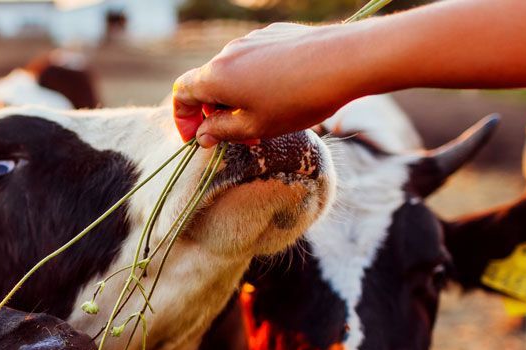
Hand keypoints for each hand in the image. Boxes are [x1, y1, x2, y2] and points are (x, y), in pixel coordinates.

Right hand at [172, 23, 366, 145]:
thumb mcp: (256, 127)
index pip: (181, 93)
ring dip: (238, 98)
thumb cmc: (297, 99)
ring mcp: (252, 40)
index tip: (197, 137)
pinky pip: (254, 60)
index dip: (183, 119)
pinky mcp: (274, 35)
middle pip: (208, 84)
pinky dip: (256, 81)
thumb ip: (222, 131)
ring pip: (232, 73)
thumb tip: (203, 135)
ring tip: (265, 119)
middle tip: (240, 137)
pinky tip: (283, 94)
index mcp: (216, 77)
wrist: (344, 61)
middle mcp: (228, 53)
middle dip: (217, 113)